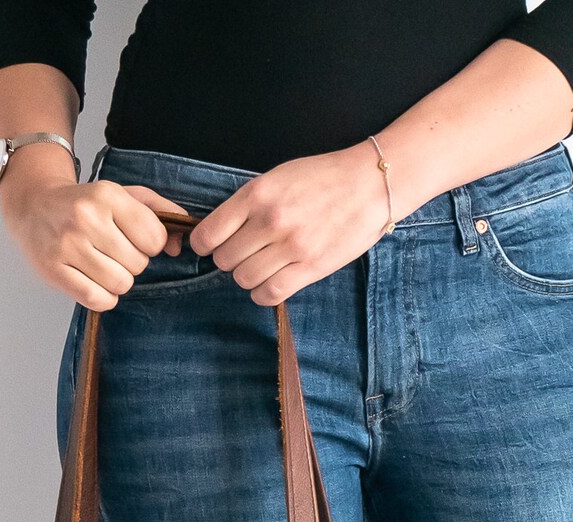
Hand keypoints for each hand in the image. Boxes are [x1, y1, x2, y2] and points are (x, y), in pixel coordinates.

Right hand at [0, 152, 188, 310]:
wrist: (34, 205)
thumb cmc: (86, 204)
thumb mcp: (123, 195)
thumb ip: (159, 213)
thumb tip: (177, 246)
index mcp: (107, 196)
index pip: (154, 238)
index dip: (149, 244)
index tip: (133, 239)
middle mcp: (86, 218)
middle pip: (138, 265)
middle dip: (132, 263)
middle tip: (113, 252)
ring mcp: (68, 245)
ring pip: (120, 284)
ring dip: (117, 281)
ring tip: (102, 265)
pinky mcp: (54, 270)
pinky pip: (97, 300)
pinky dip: (102, 297)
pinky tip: (93, 280)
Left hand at [189, 143, 389, 305]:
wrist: (368, 184)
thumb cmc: (323, 178)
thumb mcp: (278, 177)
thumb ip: (250, 202)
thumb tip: (222, 230)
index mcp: (257, 194)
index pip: (209, 233)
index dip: (203, 244)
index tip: (209, 246)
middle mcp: (270, 221)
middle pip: (225, 260)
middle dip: (229, 259)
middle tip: (244, 252)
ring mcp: (291, 247)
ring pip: (244, 279)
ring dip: (247, 276)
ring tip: (261, 266)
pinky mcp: (310, 268)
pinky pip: (270, 294)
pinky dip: (262, 293)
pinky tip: (269, 282)